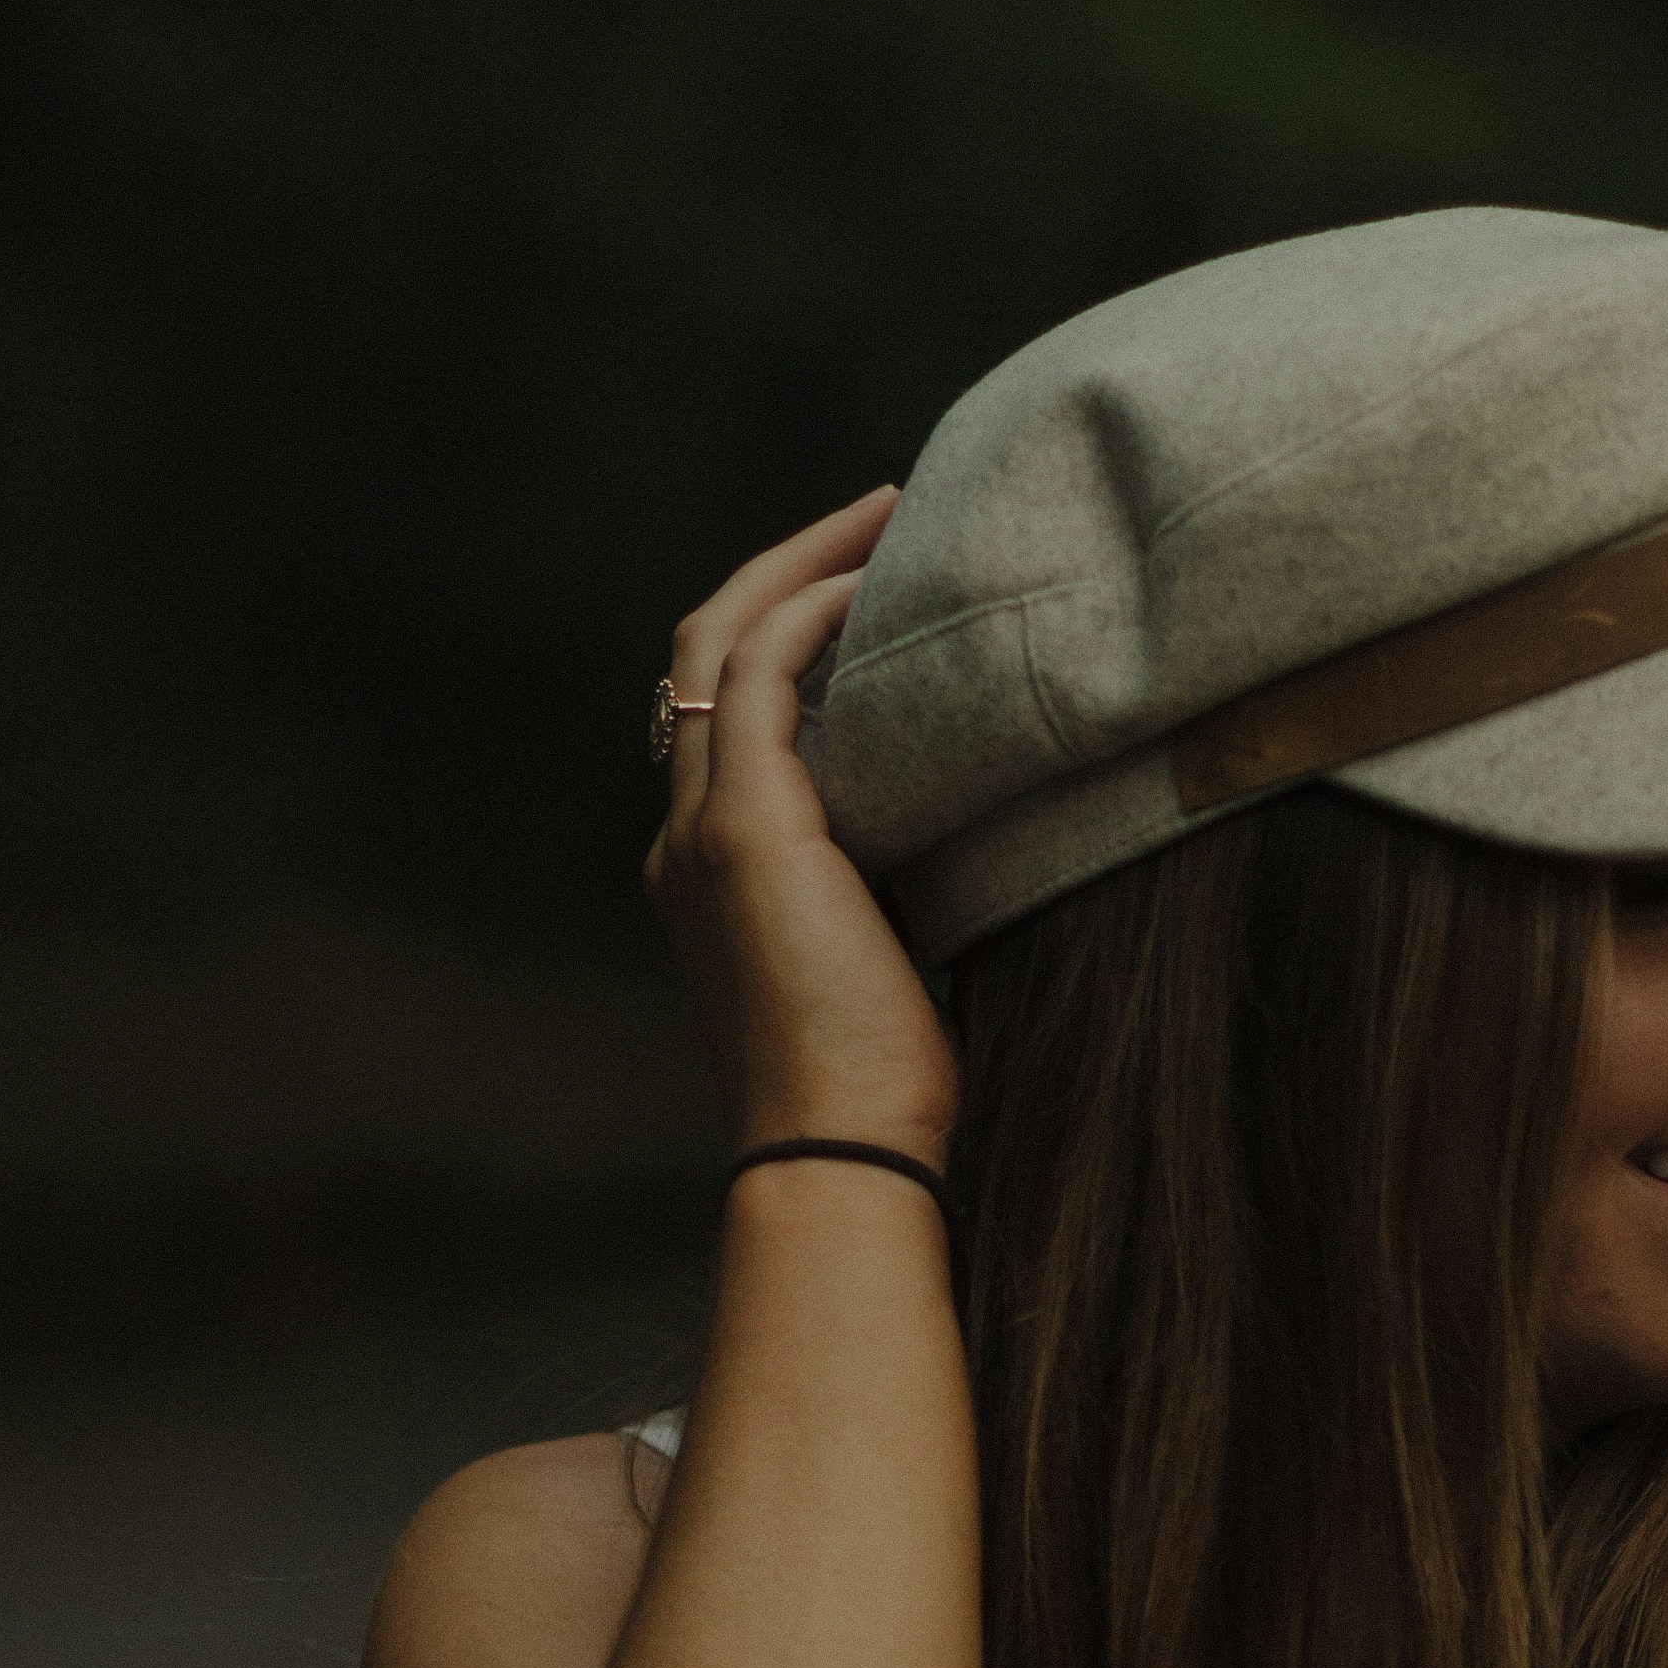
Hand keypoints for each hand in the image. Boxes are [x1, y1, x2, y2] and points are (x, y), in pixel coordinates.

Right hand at [649, 493, 958, 1168]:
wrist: (845, 1151)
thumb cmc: (887, 1091)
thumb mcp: (889, 960)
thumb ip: (899, 883)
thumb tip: (985, 829)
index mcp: (709, 874)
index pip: (725, 715)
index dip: (789, 636)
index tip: (876, 591)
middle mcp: (682, 840)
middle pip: (703, 653)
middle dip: (788, 570)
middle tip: (882, 515)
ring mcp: (700, 830)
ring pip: (717, 640)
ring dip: (804, 566)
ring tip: (890, 517)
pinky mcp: (743, 829)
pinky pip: (756, 673)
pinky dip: (811, 614)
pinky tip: (879, 588)